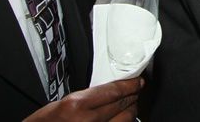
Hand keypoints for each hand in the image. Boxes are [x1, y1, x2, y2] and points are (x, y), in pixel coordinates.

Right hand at [23, 77, 142, 121]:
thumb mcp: (62, 103)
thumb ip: (86, 97)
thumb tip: (109, 91)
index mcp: (76, 105)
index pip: (114, 91)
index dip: (130, 85)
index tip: (137, 82)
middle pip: (123, 106)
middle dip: (132, 97)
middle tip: (135, 91)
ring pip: (125, 121)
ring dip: (130, 111)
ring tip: (129, 105)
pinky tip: (120, 120)